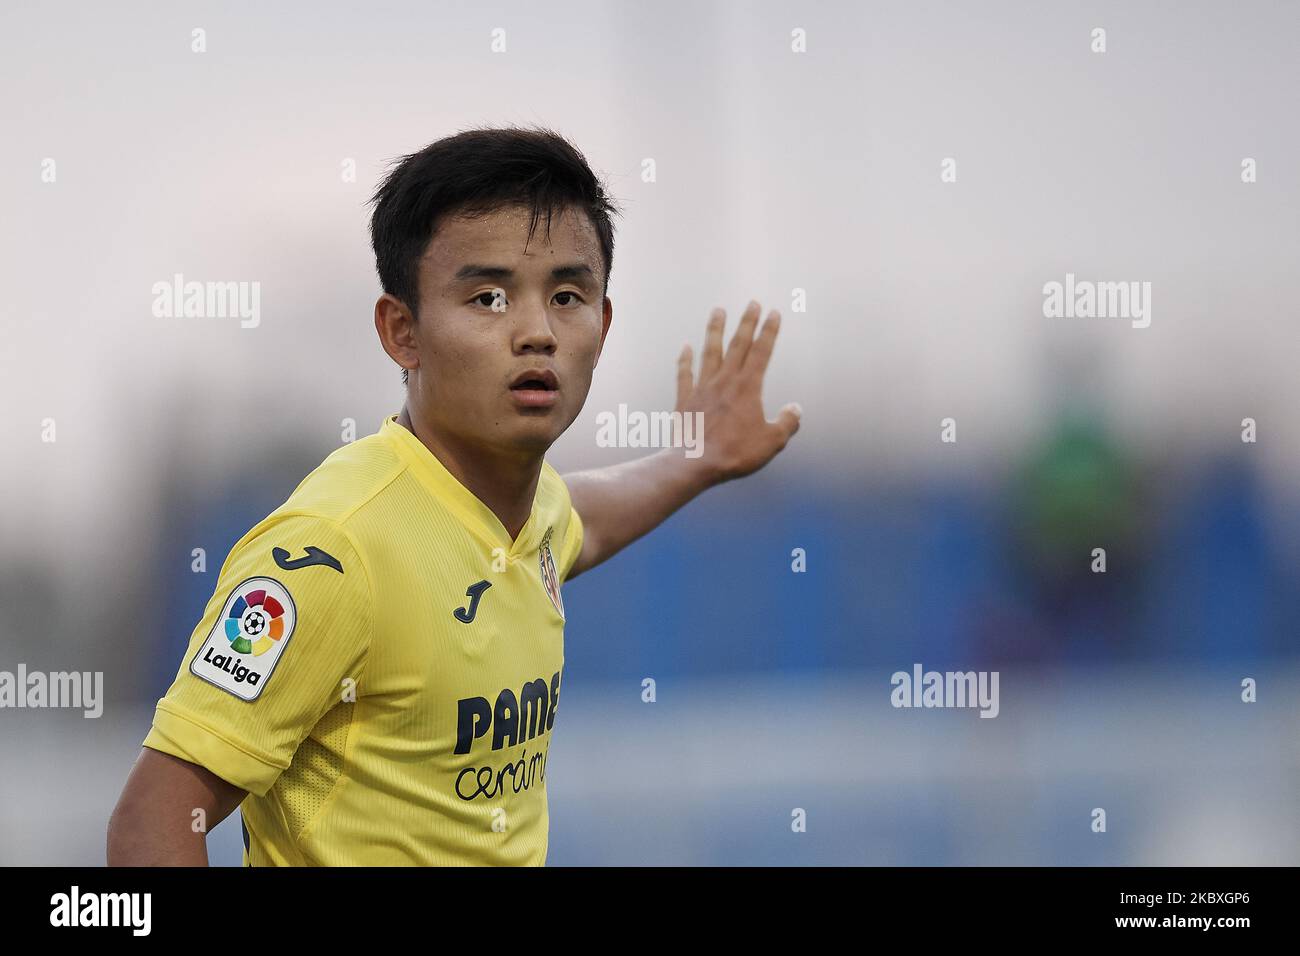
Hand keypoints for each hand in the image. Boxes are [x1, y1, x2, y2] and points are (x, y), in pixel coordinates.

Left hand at [674, 300, 801, 485]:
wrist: (695, 463)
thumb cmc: (735, 453)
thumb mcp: (772, 441)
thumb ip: (787, 423)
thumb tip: (795, 410)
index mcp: (748, 388)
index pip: (762, 352)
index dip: (769, 331)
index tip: (774, 313)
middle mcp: (725, 381)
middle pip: (738, 345)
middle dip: (746, 322)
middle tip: (752, 302)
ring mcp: (703, 389)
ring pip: (710, 352)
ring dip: (715, 330)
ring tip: (718, 311)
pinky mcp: (685, 401)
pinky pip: (685, 375)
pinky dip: (685, 360)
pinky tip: (686, 347)